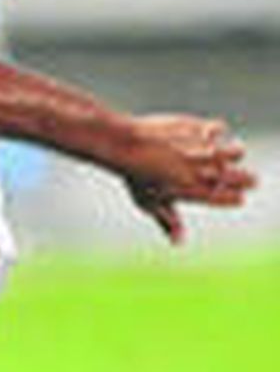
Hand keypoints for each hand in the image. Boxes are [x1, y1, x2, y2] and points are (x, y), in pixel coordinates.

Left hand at [121, 114, 256, 243]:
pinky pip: (219, 129)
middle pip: (245, 178)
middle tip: (238, 177)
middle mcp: (206, 171)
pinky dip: (215, 131)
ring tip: (222, 154)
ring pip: (238, 152)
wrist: (125, 146)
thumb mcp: (150, 204)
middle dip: (246, 179)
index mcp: (198, 193)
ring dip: (234, 153)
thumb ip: (169, 222)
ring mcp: (204, 148)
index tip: (231, 195)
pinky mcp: (199, 128)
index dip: (235, 197)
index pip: (234, 198)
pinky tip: (205, 134)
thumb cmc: (135, 178)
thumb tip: (179, 243)